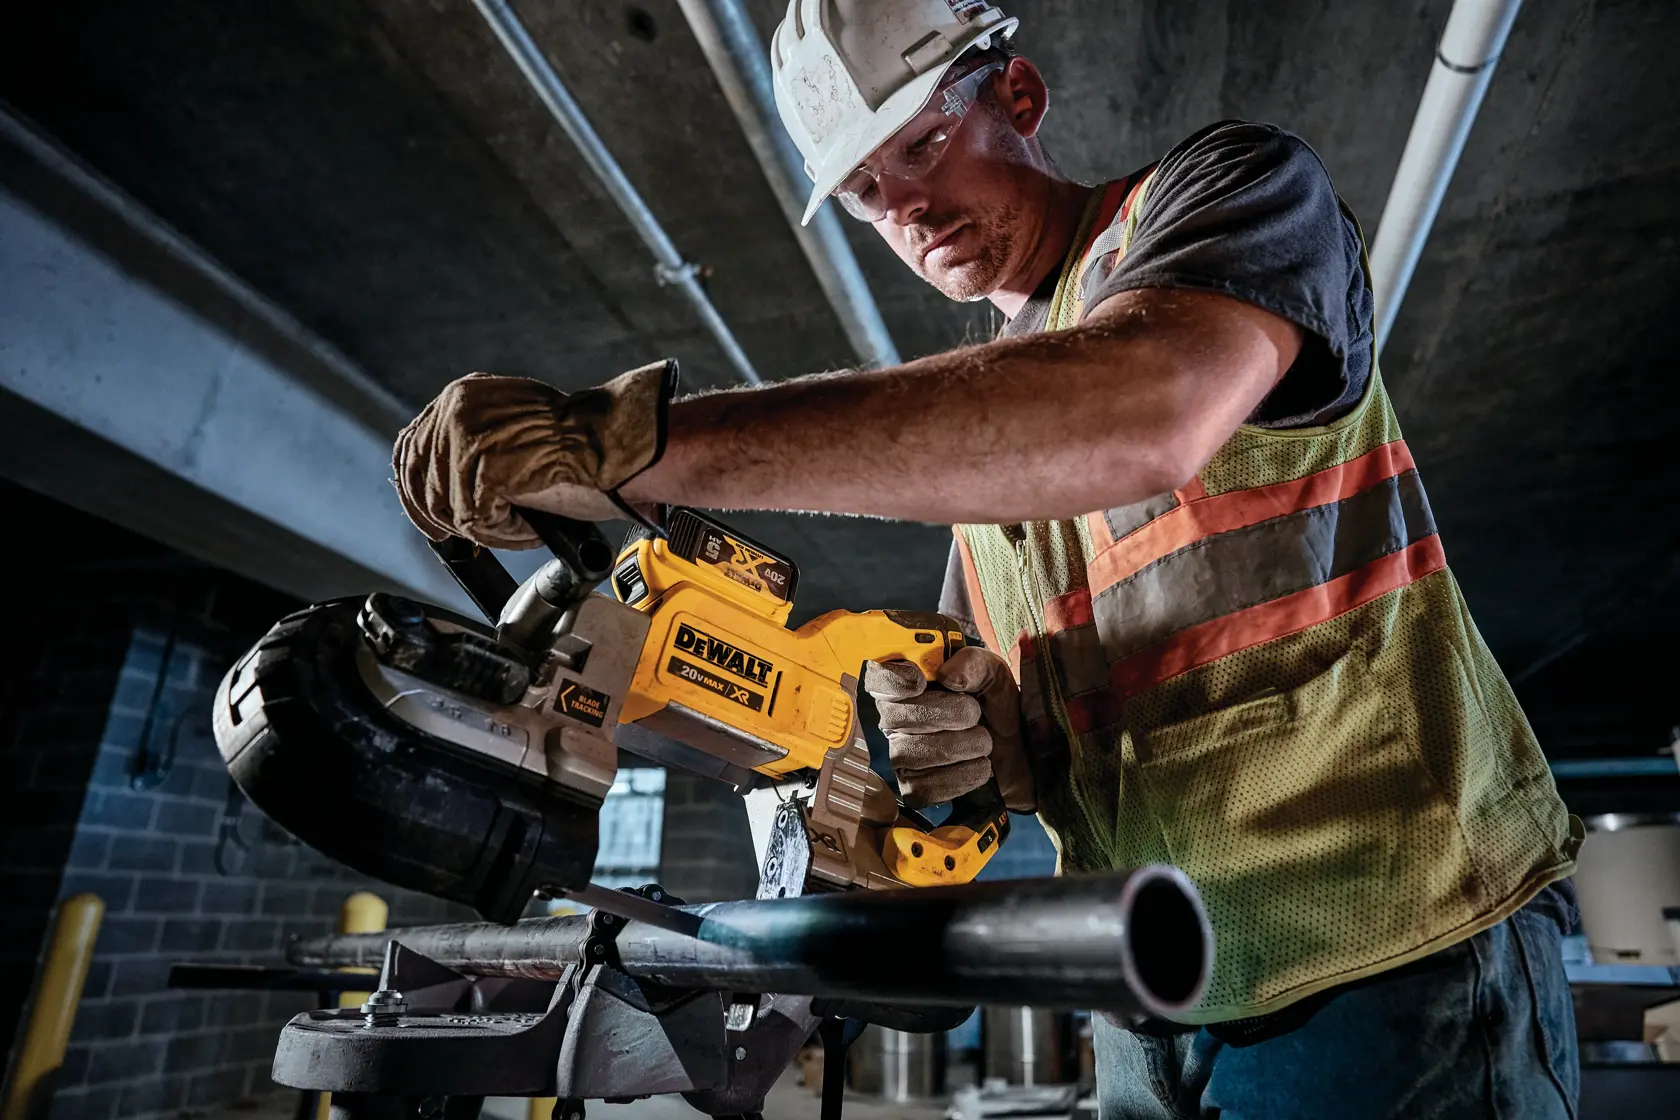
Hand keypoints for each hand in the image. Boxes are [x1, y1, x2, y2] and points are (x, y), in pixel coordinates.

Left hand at [391, 360, 674, 547]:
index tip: (431, 518)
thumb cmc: (577, 442)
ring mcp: (466, 439)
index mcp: (459, 397)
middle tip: (473, 534)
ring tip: (521, 524)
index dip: (415, 491)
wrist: (611, 442)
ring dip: (488, 527)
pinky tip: (530, 523)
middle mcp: (455, 411)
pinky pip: (476, 522)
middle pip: (419, 482)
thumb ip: (475, 442)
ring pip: (450, 509)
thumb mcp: (511, 427)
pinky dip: (505, 533)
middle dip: (443, 518)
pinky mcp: (483, 468)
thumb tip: (444, 480)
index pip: (410, 449)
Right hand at [864, 646, 1035, 812]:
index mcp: (910, 686)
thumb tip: (948, 675)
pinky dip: (959, 777)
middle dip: (945, 714)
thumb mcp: (992, 674)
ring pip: (909, 754)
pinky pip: (923, 788)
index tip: (920, 681)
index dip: (892, 680)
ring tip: (983, 742)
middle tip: (975, 714)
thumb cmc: (995, 707)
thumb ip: (973, 662)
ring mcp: (902, 756)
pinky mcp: (914, 788)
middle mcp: (897, 721)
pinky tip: (978, 766)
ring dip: (958, 747)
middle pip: (895, 718)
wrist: (1017, 750)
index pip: (878, 679)